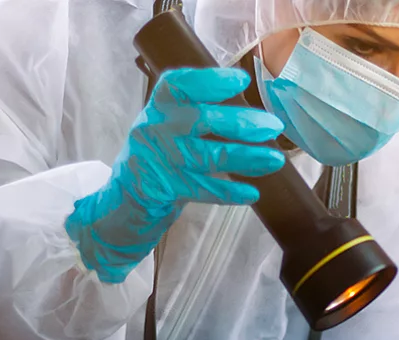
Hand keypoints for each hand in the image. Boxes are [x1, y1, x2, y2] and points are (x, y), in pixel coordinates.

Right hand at [67, 67, 286, 282]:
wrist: (123, 200)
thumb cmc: (158, 155)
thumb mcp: (167, 125)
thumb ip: (196, 112)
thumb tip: (250, 109)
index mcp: (157, 106)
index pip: (178, 85)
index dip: (210, 80)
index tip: (241, 80)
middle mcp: (154, 128)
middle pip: (200, 120)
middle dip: (240, 122)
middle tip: (273, 126)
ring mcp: (158, 160)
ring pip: (207, 156)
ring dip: (245, 157)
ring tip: (275, 160)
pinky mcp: (163, 189)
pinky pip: (202, 189)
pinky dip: (229, 192)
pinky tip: (252, 193)